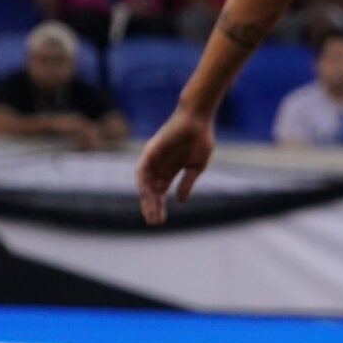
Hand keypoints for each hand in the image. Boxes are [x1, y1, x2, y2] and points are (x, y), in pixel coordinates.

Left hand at [136, 109, 215, 223]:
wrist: (198, 120)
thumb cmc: (200, 139)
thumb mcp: (196, 166)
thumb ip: (187, 183)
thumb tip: (180, 200)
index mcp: (170, 170)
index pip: (160, 192)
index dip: (159, 206)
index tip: (160, 221)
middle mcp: (159, 166)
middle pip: (151, 191)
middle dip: (152, 206)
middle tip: (153, 222)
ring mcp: (154, 159)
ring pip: (144, 183)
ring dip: (146, 198)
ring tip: (150, 212)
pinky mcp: (151, 150)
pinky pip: (142, 169)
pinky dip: (142, 182)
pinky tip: (146, 194)